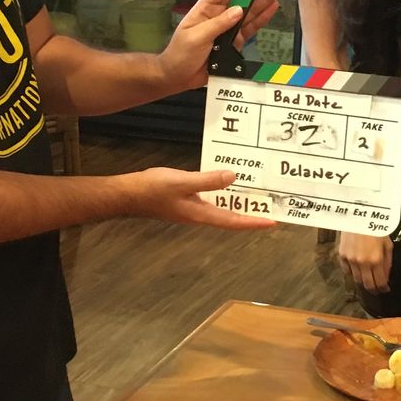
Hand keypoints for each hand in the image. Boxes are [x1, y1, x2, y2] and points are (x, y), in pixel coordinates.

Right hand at [127, 167, 274, 229]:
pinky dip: (223, 192)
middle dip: (250, 215)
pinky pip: (212, 199)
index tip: (272, 222)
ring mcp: (193, 208)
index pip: (233, 221)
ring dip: (238, 204)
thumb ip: (207, 180)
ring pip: (222, 208)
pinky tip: (227, 181)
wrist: (128, 194)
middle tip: (271, 207)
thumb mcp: (182, 182)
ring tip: (256, 195)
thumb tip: (232, 177)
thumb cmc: (153, 190)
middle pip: (231, 218)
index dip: (253, 223)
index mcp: (200, 214)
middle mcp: (200, 214)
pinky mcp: (187, 200)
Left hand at [158, 0, 290, 91]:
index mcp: (206, 7)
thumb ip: (218, 24)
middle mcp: (220, 13)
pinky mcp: (236, 41)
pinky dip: (263, 18)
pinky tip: (273, 7)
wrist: (180, 76)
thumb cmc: (181, 53)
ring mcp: (230, 27)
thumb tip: (239, 10)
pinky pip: (252, 27)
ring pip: (251, 9)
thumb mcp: (196, 37)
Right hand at [338, 232, 392, 293]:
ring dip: (363, 281)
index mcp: (376, 260)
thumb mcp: (388, 244)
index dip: (383, 289)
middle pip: (367, 285)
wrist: (358, 216)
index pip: (380, 282)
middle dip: (373, 289)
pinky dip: (352, 273)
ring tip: (368, 278)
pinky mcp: (341, 255)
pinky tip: (357, 269)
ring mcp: (350, 260)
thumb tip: (386, 277)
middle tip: (376, 289)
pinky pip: (347, 271)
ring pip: (356, 279)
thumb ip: (387, 263)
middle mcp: (362, 263)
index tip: (385, 290)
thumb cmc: (376, 228)